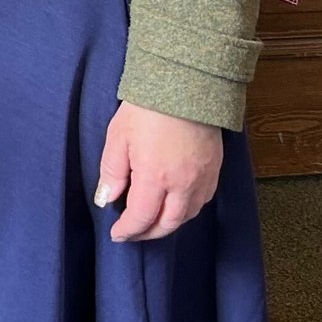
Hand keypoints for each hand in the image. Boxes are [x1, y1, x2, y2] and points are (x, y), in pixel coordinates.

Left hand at [96, 101, 222, 240]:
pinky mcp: (215, 169)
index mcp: (155, 178)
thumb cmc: (146, 109)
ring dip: (170, 223)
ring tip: (153, 221)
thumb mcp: (118, 137)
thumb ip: (112, 172)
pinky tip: (177, 205)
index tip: (117, 234)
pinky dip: (188, 210)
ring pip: (188, 215)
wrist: (184, 87)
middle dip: (149, 233)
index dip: (128, 230)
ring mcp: (203, 178)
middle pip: (169, 223)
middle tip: (134, 233)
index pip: (142, 217)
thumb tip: (106, 199)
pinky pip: (203, 200)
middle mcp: (183, 184)